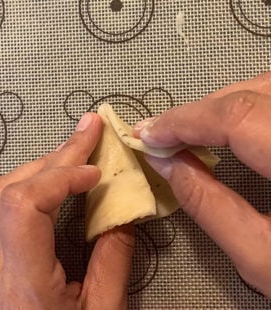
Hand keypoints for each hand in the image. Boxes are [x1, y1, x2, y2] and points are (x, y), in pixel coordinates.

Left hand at [0, 113, 134, 309]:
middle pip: (10, 190)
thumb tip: (122, 213)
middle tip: (88, 130)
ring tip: (75, 152)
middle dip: (56, 155)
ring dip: (42, 167)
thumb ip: (112, 260)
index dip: (61, 177)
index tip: (96, 171)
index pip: (25, 206)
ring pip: (0, 194)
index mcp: (20, 286)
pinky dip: (33, 186)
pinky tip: (55, 180)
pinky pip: (2, 209)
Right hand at [133, 72, 270, 297]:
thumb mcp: (261, 257)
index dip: (185, 121)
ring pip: (270, 86)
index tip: (149, 133)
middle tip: (165, 134)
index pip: (239, 117)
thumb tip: (165, 162)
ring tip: (192, 129)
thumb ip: (207, 205)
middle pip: (256, 92)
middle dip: (199, 111)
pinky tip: (229, 125)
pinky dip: (247, 103)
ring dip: (222, 104)